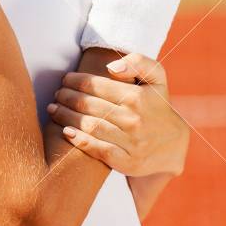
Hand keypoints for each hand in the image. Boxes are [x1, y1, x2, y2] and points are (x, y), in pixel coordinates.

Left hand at [47, 52, 188, 176]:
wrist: (172, 146)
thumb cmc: (157, 106)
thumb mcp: (157, 79)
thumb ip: (139, 63)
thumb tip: (112, 66)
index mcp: (138, 97)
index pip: (97, 85)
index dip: (76, 81)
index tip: (65, 79)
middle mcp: (134, 120)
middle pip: (89, 105)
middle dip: (67, 97)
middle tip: (57, 94)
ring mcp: (130, 142)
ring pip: (89, 126)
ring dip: (66, 116)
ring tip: (53, 109)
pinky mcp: (126, 162)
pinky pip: (98, 149)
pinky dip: (79, 140)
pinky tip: (66, 131)